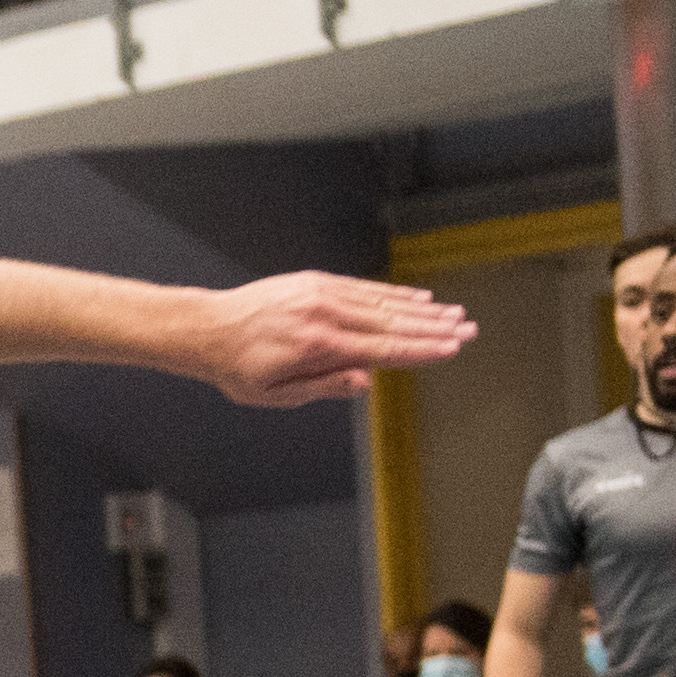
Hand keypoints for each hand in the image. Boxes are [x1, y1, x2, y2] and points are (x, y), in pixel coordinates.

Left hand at [200, 272, 474, 406]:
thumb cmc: (236, 368)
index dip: (422, 349)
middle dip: (434, 328)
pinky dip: (392, 294)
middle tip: (469, 330)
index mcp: (318, 345)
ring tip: (454, 314)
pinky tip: (415, 299)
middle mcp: (324, 313)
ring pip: (382, 302)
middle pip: (392, 322)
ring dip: (421, 309)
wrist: (206, 328)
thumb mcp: (274, 395)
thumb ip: (322, 387)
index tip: (452, 348)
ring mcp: (320, 293)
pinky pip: (362, 288)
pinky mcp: (314, 282)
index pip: (384, 348)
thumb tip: (364, 381)